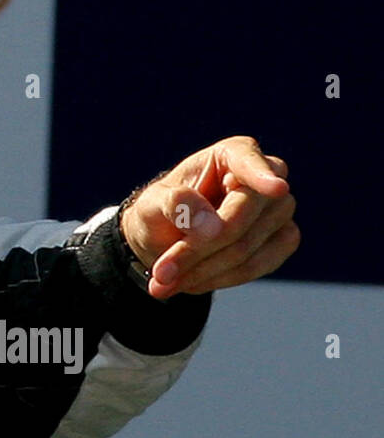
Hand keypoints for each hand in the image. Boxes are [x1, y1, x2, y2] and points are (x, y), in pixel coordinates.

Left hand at [120, 135, 299, 299]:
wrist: (166, 239)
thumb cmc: (161, 211)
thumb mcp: (152, 204)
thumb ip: (176, 205)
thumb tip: (213, 227)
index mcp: (231, 154)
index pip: (248, 161)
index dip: (260, 175)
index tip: (275, 188)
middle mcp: (265, 175)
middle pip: (239, 218)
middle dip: (196, 250)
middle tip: (161, 273)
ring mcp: (280, 208)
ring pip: (247, 248)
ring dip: (203, 271)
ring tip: (165, 282)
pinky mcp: (285, 238)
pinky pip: (259, 265)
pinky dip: (222, 279)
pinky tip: (192, 281)